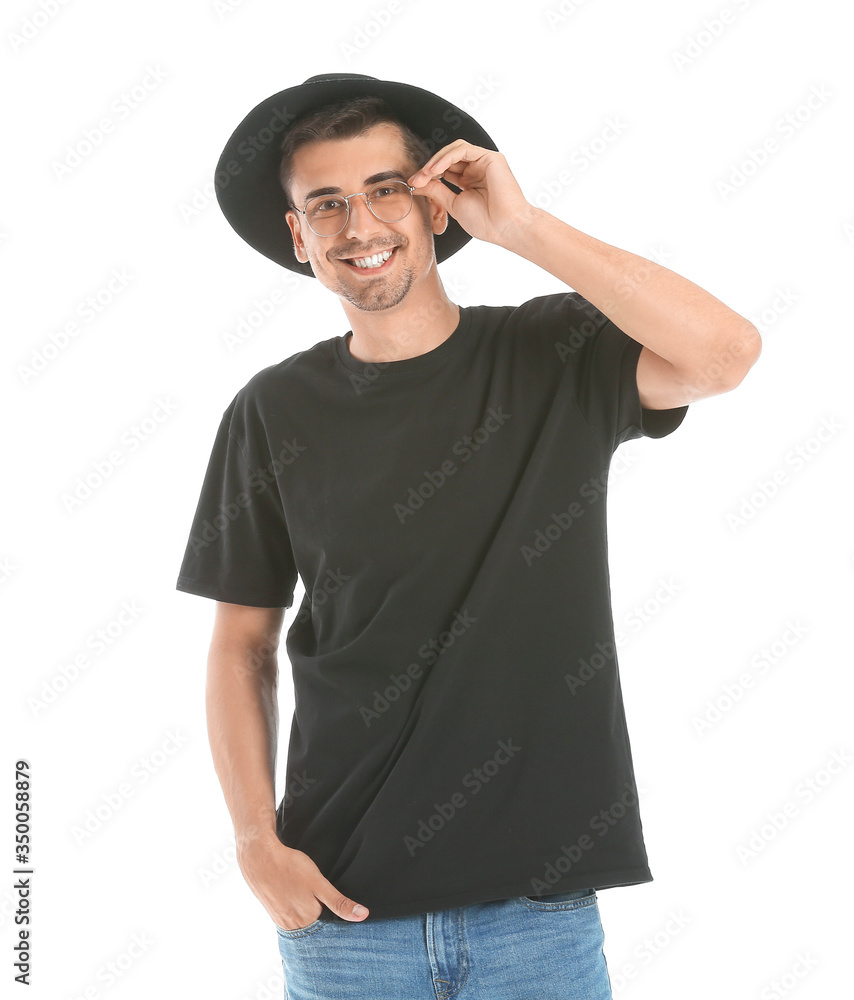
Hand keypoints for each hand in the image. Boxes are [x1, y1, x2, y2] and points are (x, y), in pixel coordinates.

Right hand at [237, 835, 368, 930]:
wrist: (258, 856)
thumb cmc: (290, 867)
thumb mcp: (319, 883)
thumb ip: (339, 902)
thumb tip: (362, 916)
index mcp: (307, 921)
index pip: (329, 928)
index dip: (338, 918)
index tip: (345, 909)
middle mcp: (293, 925)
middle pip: (315, 925)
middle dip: (324, 916)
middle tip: (325, 897)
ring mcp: (281, 919)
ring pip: (303, 921)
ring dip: (310, 912)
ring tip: (311, 895)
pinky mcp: (274, 910)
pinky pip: (291, 915)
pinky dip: (297, 908)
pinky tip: (298, 895)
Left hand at [407, 140, 533, 247]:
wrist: (505, 227)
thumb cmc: (485, 221)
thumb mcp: (453, 204)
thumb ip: (436, 191)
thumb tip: (416, 184)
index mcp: (469, 181)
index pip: (444, 170)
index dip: (428, 176)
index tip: (413, 184)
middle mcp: (477, 169)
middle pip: (447, 158)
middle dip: (429, 168)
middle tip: (415, 180)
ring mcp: (484, 161)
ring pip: (454, 150)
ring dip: (436, 161)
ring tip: (425, 175)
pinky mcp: (490, 157)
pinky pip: (463, 149)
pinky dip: (447, 157)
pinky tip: (436, 170)